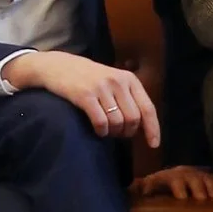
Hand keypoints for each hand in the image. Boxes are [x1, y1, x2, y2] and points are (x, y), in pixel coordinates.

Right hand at [4, 50, 159, 146]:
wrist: (58, 66)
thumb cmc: (89, 78)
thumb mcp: (113, 81)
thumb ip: (129, 98)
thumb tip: (143, 127)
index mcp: (129, 79)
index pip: (148, 108)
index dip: (152, 129)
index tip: (153, 145)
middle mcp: (118, 82)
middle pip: (133, 119)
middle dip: (128, 132)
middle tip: (119, 133)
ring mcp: (101, 88)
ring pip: (118, 122)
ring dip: (113, 133)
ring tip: (107, 130)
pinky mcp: (85, 95)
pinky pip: (101, 122)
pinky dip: (101, 131)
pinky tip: (98, 130)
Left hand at [132, 165, 212, 201]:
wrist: (176, 174)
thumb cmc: (163, 184)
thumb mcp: (152, 184)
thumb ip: (146, 187)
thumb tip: (141, 192)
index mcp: (175, 177)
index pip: (178, 182)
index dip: (180, 189)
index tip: (182, 198)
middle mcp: (191, 175)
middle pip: (197, 181)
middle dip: (199, 190)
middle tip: (201, 200)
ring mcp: (205, 177)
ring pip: (212, 181)